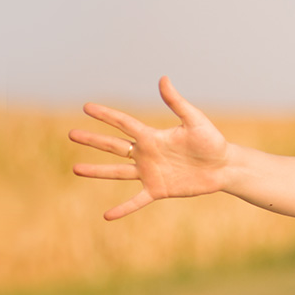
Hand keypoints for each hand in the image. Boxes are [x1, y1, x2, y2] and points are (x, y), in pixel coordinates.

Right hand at [70, 76, 231, 219]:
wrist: (224, 166)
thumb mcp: (194, 120)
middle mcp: (146, 154)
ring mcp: (150, 173)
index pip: (123, 124)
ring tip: (75, 168)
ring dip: (97, 171)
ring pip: (117, 172)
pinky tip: (106, 216)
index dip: (106, 115)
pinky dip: (123, 208)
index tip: (86, 107)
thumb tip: (163, 78)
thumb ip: (177, 102)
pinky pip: (136, 201)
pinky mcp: (158, 190)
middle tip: (71, 133)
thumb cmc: (211, 141)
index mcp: (152, 136)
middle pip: (114, 146)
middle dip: (93, 140)